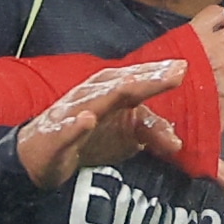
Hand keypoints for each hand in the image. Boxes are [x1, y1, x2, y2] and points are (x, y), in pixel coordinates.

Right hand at [18, 61, 223, 199]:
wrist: (40, 156)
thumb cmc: (86, 137)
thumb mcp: (124, 136)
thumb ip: (150, 132)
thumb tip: (177, 141)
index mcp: (108, 91)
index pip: (137, 79)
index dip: (158, 73)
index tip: (183, 67)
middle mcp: (90, 95)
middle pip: (121, 84)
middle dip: (147, 77)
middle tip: (175, 71)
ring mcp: (70, 114)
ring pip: (94, 101)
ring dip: (114, 92)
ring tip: (136, 85)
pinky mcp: (52, 136)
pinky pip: (64, 131)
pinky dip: (74, 125)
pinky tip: (86, 120)